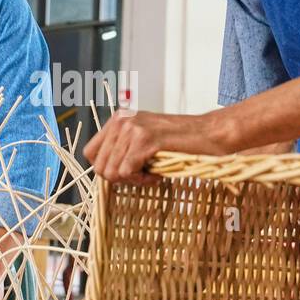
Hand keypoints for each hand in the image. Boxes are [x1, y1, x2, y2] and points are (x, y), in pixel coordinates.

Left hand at [83, 109, 230, 183]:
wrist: (210, 133)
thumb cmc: (180, 141)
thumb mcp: (144, 139)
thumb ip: (122, 148)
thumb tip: (104, 171)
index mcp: (118, 119)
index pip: (90, 153)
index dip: (107, 169)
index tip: (128, 171)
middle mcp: (121, 120)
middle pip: (99, 166)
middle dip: (120, 179)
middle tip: (143, 175)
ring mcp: (132, 128)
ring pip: (112, 172)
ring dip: (133, 180)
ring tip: (152, 173)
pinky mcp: (145, 139)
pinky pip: (127, 172)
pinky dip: (142, 180)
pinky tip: (157, 173)